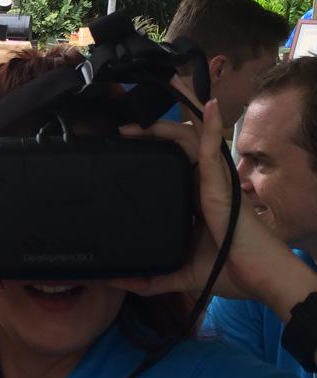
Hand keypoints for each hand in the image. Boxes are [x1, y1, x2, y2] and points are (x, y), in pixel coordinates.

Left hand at [111, 101, 298, 304]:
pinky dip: (211, 127)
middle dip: (152, 130)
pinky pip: (213, 152)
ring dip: (173, 119)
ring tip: (157, 95)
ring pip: (192, 140)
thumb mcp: (180, 274)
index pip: (171, 163)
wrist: (261, 281)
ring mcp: (214, 182)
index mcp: (193, 198)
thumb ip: (149, 278)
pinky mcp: (221, 187)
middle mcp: (203, 184)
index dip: (151, 148)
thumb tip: (116, 281)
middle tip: (121, 128)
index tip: (121, 144)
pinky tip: (209, 105)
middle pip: (178, 145)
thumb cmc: (231, 271)